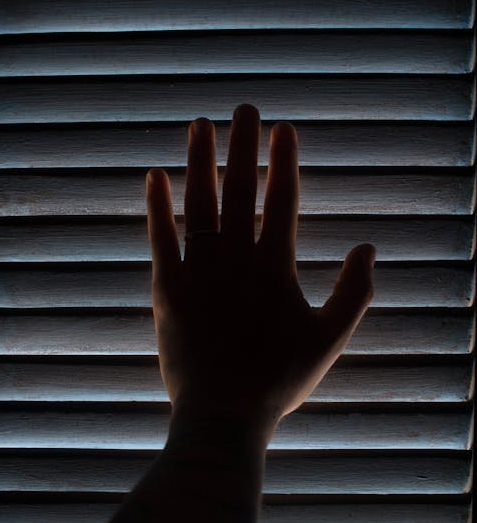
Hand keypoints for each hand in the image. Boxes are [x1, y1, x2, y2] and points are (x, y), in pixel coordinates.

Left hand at [146, 103, 375, 427]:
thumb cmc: (280, 381)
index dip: (284, 161)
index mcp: (276, 267)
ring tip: (199, 126)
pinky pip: (160, 238)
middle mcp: (236, 259)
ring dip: (200, 162)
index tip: (283, 128)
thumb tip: (369, 246)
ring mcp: (198, 271)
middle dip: (243, 145)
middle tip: (245, 108)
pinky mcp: (167, 289)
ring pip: (199, 204)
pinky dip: (156, 206)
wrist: (223, 414)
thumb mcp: (330, 339)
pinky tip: (154, 176)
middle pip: (240, 189)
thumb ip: (354, 292)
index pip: (282, 200)